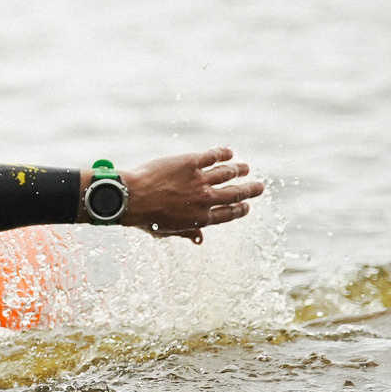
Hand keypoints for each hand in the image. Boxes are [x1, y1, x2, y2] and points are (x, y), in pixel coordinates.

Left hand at [106, 146, 264, 243]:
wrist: (130, 198)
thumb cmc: (145, 218)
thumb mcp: (166, 231)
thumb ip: (186, 233)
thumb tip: (200, 239)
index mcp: (200, 218)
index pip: (228, 214)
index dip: (240, 209)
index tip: (247, 206)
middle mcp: (205, 200)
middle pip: (235, 194)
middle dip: (250, 191)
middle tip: (260, 187)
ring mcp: (199, 180)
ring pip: (228, 173)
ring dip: (239, 170)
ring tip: (246, 168)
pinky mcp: (191, 162)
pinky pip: (213, 156)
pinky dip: (224, 153)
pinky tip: (229, 152)